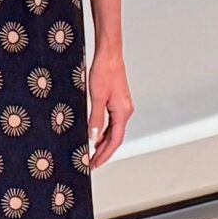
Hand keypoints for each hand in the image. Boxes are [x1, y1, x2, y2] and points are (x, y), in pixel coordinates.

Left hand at [86, 44, 132, 165]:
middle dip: (103, 151)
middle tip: (92, 162)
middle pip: (115, 138)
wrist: (109, 55)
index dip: (105, 154)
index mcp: (122, 112)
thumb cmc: (104, 72)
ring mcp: (122, 106)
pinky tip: (96, 134)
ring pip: (114, 130)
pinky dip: (104, 131)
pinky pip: (112, 122)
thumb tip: (93, 138)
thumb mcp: (97, 98)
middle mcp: (125, 111)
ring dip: (103, 142)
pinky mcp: (118, 102)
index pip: (114, 141)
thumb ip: (95, 119)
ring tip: (92, 152)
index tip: (95, 163)